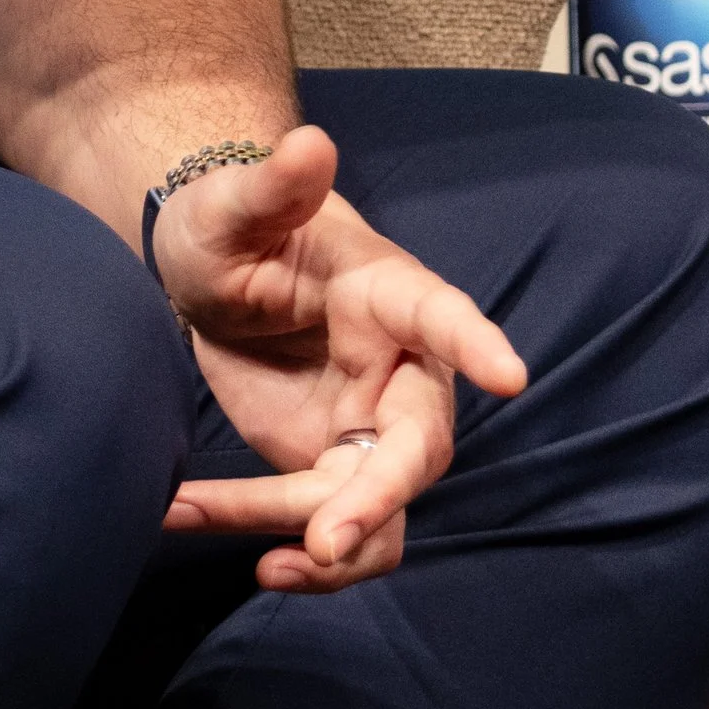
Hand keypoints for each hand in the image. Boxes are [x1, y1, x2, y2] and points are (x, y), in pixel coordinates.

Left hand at [149, 125, 527, 593]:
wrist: (207, 276)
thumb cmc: (233, 226)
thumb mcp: (235, 206)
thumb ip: (274, 186)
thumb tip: (307, 142)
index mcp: (388, 293)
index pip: (442, 315)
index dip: (477, 343)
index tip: (510, 376)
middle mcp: (395, 369)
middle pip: (417, 445)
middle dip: (381, 497)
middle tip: (328, 539)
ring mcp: (365, 427)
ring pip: (377, 507)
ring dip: (331, 547)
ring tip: (266, 566)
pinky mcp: (327, 466)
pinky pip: (326, 526)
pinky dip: (281, 548)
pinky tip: (197, 525)